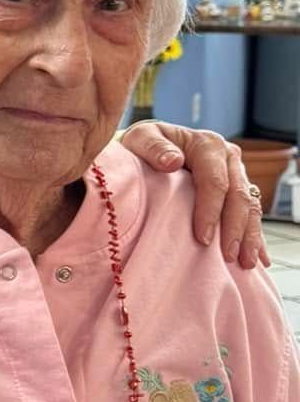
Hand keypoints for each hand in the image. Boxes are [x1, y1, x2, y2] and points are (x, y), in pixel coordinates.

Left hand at [119, 120, 268, 267]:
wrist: (150, 146)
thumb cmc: (143, 145)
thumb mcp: (141, 138)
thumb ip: (153, 147)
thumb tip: (172, 161)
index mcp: (207, 145)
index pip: (215, 181)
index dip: (211, 210)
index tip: (203, 238)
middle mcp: (228, 158)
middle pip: (238, 196)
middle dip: (235, 228)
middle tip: (229, 257)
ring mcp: (236, 174)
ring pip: (250, 206)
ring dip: (250, 236)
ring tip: (246, 262)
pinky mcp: (238, 189)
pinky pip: (251, 214)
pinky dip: (254, 236)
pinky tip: (259, 257)